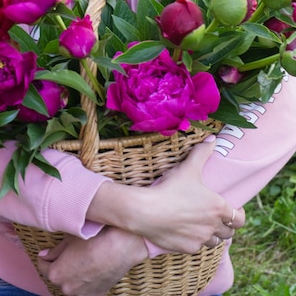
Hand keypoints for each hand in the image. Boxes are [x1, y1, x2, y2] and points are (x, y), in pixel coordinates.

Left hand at [37, 227, 146, 295]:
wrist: (121, 247)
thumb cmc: (95, 240)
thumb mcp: (70, 240)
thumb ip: (54, 251)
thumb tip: (44, 255)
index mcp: (57, 274)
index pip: (42, 266)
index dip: (45, 257)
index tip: (48, 252)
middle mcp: (67, 289)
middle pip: (58, 276)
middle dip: (60, 266)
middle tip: (68, 253)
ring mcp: (82, 295)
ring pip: (71, 284)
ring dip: (72, 275)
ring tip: (81, 260)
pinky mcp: (96, 295)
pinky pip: (84, 289)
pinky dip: (84, 281)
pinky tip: (91, 268)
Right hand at [87, 137, 244, 253]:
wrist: (147, 211)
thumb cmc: (170, 188)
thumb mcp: (188, 167)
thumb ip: (202, 152)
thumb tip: (212, 139)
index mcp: (218, 207)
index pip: (240, 218)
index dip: (239, 215)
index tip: (234, 210)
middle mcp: (213, 226)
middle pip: (228, 232)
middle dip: (225, 225)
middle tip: (216, 217)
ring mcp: (201, 239)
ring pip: (215, 241)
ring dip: (212, 234)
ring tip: (204, 226)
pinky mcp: (188, 248)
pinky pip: (198, 247)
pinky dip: (196, 241)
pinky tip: (187, 232)